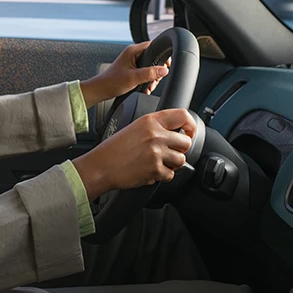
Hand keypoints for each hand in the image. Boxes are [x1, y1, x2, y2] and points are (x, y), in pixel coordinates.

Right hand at [71, 109, 195, 199]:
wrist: (101, 166)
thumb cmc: (114, 149)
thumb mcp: (135, 127)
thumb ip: (155, 127)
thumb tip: (176, 132)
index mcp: (150, 121)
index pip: (182, 116)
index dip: (191, 126)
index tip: (189, 133)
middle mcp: (155, 135)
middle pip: (186, 142)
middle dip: (180, 150)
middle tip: (169, 153)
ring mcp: (156, 152)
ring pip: (181, 160)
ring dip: (172, 164)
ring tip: (157, 163)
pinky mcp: (155, 169)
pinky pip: (170, 175)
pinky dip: (162, 176)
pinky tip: (150, 171)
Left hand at [79, 41, 171, 107]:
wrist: (101, 90)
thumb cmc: (112, 81)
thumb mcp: (134, 78)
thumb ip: (150, 73)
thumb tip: (164, 70)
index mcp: (133, 50)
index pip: (153, 46)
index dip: (162, 55)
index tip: (166, 64)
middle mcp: (133, 54)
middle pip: (153, 58)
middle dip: (157, 71)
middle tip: (154, 80)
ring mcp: (133, 62)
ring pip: (150, 67)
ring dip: (152, 78)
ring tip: (148, 86)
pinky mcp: (132, 70)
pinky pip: (145, 73)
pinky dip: (147, 80)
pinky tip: (145, 87)